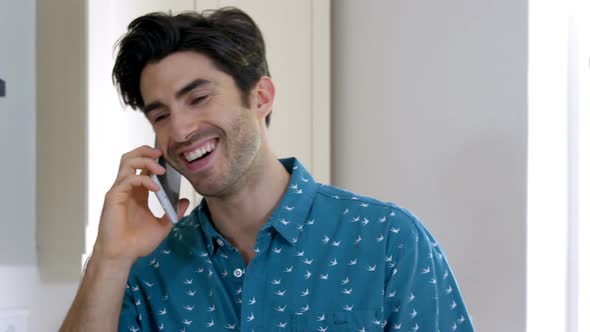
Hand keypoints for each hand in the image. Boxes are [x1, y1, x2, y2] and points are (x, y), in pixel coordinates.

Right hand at [93, 145, 189, 264]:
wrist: (122, 256)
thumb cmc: (137, 243)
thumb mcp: (162, 226)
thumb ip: (173, 213)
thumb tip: (184, 200)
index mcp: (138, 192)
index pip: (143, 166)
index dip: (154, 159)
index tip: (169, 159)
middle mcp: (127, 188)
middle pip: (131, 157)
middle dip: (146, 151)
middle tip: (162, 153)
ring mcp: (119, 191)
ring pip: (127, 162)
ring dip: (145, 160)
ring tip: (161, 169)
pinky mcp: (113, 197)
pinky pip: (128, 179)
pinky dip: (143, 179)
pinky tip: (156, 188)